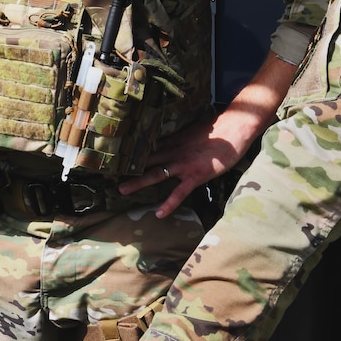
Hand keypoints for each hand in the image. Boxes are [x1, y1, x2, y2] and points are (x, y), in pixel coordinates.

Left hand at [118, 106, 269, 218]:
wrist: (235, 127)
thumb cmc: (218, 130)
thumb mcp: (194, 131)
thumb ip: (179, 138)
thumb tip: (170, 140)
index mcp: (172, 141)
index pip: (146, 148)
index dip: (129, 153)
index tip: (113, 156)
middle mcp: (173, 152)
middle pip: (145, 160)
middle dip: (126, 167)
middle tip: (106, 173)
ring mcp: (183, 164)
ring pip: (156, 174)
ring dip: (138, 182)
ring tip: (122, 190)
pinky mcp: (195, 175)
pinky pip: (179, 192)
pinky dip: (169, 203)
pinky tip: (160, 213)